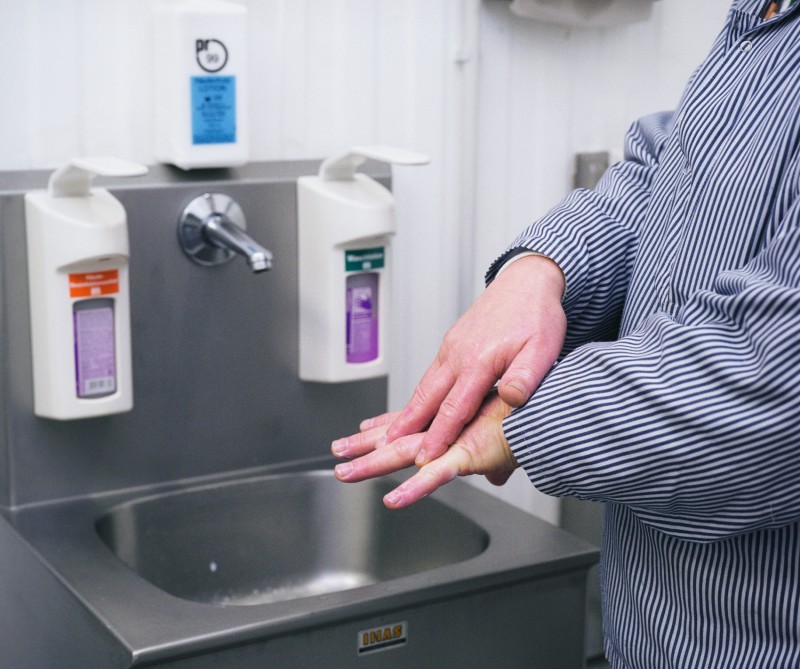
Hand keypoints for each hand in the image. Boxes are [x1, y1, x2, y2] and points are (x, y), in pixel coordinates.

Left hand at [332, 391, 516, 507]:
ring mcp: (450, 442)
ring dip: (369, 465)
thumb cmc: (529, 424)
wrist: (549, 414)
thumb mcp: (507, 450)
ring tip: (343, 472)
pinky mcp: (466, 456)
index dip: (383, 428)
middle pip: (394, 438)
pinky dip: (413, 489)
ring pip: (401, 456)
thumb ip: (497, 463)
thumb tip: (498, 478)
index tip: (363, 429)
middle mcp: (443, 430)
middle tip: (337, 448)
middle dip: (363, 445)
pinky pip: (435, 476)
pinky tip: (392, 501)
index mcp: (450, 425)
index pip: (410, 427)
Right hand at [384, 255, 565, 464]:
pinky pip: (431, 375)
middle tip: (387, 448)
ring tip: (391, 433)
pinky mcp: (452, 344)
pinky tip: (416, 408)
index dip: (439, 436)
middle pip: (426, 397)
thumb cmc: (536, 314)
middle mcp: (458, 354)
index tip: (426, 457)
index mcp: (479, 360)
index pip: (455, 408)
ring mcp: (452, 348)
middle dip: (406, 426)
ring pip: (425, 386)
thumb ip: (527, 376)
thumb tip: (512, 398)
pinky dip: (419, 395)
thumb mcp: (543, 348)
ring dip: (407, 411)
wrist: (526, 281)